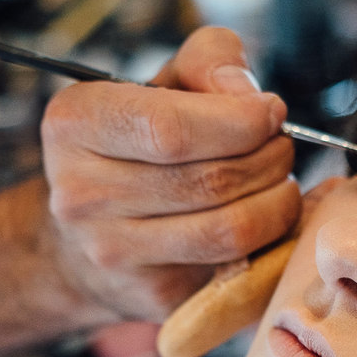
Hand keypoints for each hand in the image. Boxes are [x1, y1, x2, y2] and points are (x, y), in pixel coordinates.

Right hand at [40, 27, 302, 321]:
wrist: (86, 241)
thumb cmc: (136, 147)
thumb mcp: (158, 84)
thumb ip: (207, 60)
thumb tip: (250, 98)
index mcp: (74, 126)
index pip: (171, 130)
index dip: (240, 121)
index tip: (269, 113)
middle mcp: (81, 195)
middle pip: (211, 181)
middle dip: (269, 159)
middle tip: (281, 148)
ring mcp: (113, 254)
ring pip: (229, 231)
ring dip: (278, 203)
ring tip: (278, 183)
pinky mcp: (152, 295)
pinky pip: (237, 269)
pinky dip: (271, 241)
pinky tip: (266, 221)